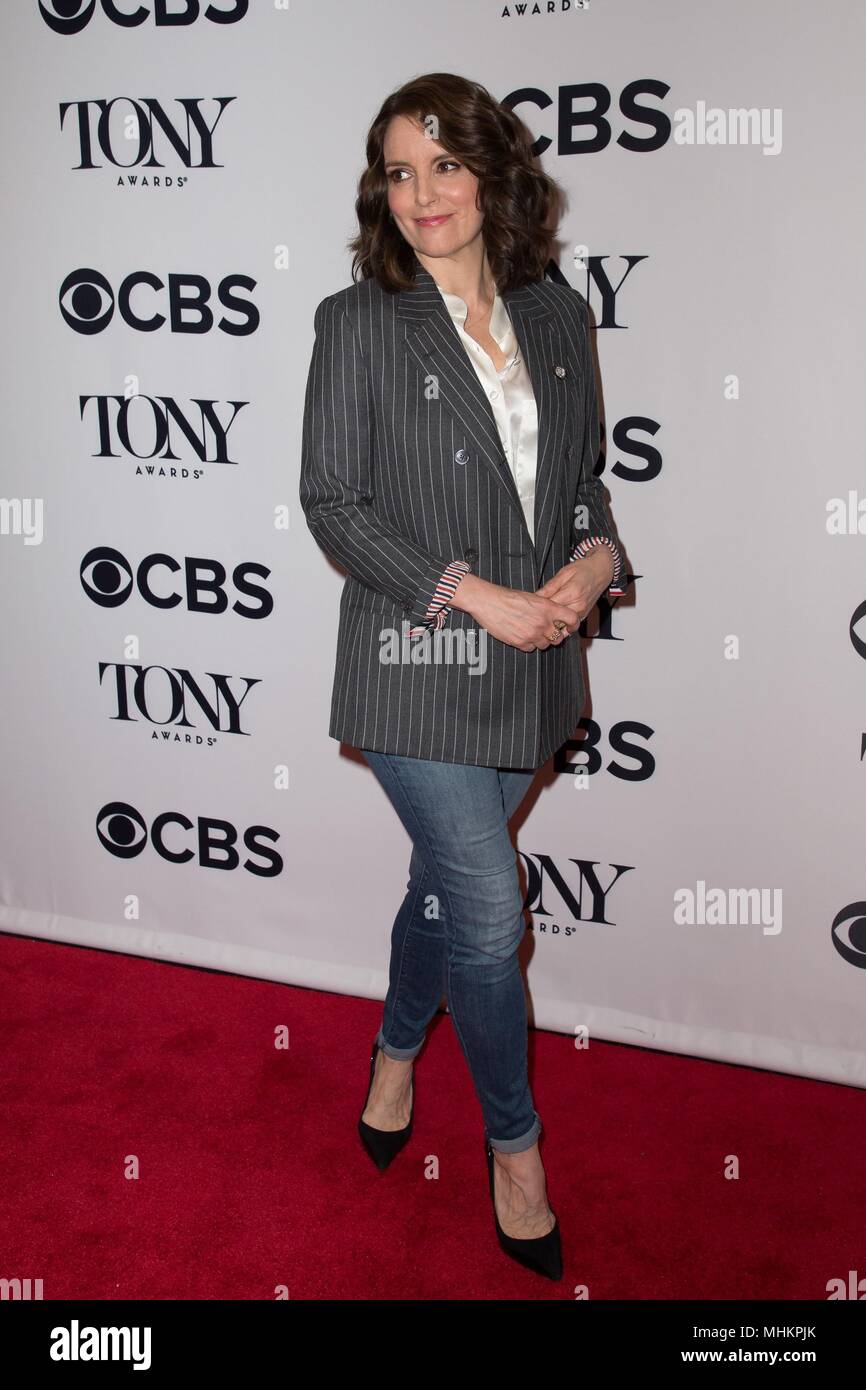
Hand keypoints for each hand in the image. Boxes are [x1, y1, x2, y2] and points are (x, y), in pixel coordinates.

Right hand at [450, 574, 580, 651]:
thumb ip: (546, 607)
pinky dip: (528, 644)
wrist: (489, 602)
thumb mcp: (533, 597)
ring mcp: (532, 634)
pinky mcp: (520, 642)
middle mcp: (542, 622)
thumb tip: (555, 615)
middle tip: (547, 631)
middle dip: (554, 635)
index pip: (571, 618)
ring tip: (531, 631)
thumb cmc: (508, 597)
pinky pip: (531, 648)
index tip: (571, 627)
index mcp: (547, 608)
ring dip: (540, 640)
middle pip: (558, 637)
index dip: (573, 624)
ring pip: (545, 644)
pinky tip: (522, 634)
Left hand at [535, 548, 614, 620]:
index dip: (538, 607)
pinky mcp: (583, 617)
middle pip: (554, 618)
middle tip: (534, 613)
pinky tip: (553, 618)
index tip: (531, 606)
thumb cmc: (584, 569)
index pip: (549, 606)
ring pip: (561, 625)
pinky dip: (559, 623)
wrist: (601, 571)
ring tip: (543, 616)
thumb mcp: (563, 573)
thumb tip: (535, 597)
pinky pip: (568, 625)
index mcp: (572, 592)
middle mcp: (578, 605)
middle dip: (543, 616)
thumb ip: (549, 587)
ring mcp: (582, 612)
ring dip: (551, 622)